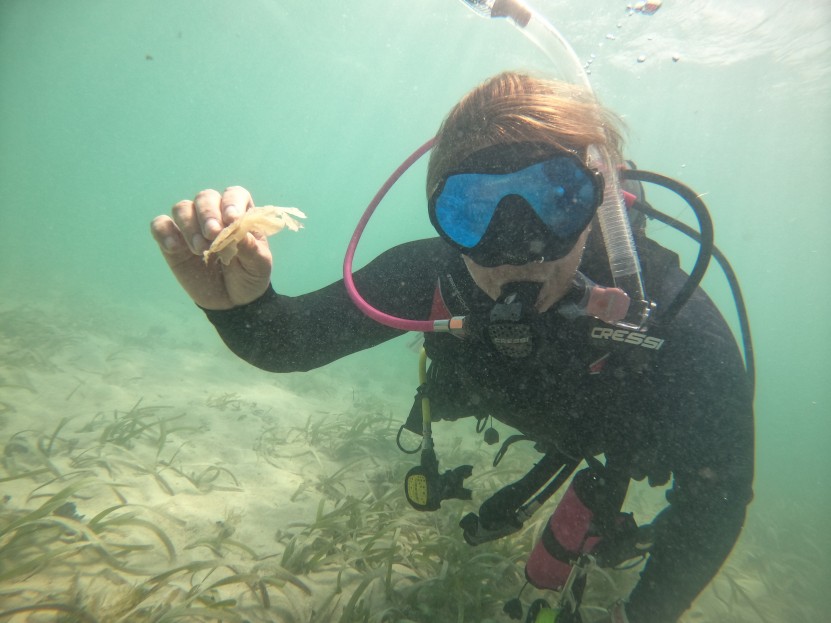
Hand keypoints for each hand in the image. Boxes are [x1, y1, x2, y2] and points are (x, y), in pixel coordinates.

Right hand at [150, 186, 272, 309]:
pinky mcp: (172, 242)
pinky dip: (164, 232)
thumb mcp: (258, 266)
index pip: (234, 195)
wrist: (232, 301)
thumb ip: (252, 249)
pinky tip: (174, 248)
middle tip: (213, 236)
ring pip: (182, 208)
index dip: (231, 203)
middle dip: (208, 214)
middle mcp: (214, 215)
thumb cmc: (249, 276)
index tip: (231, 220)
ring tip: (201, 250)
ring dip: (189, 226)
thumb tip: (240, 232)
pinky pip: (160, 226)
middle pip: (204, 198)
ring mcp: (191, 227)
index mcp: (239, 215)